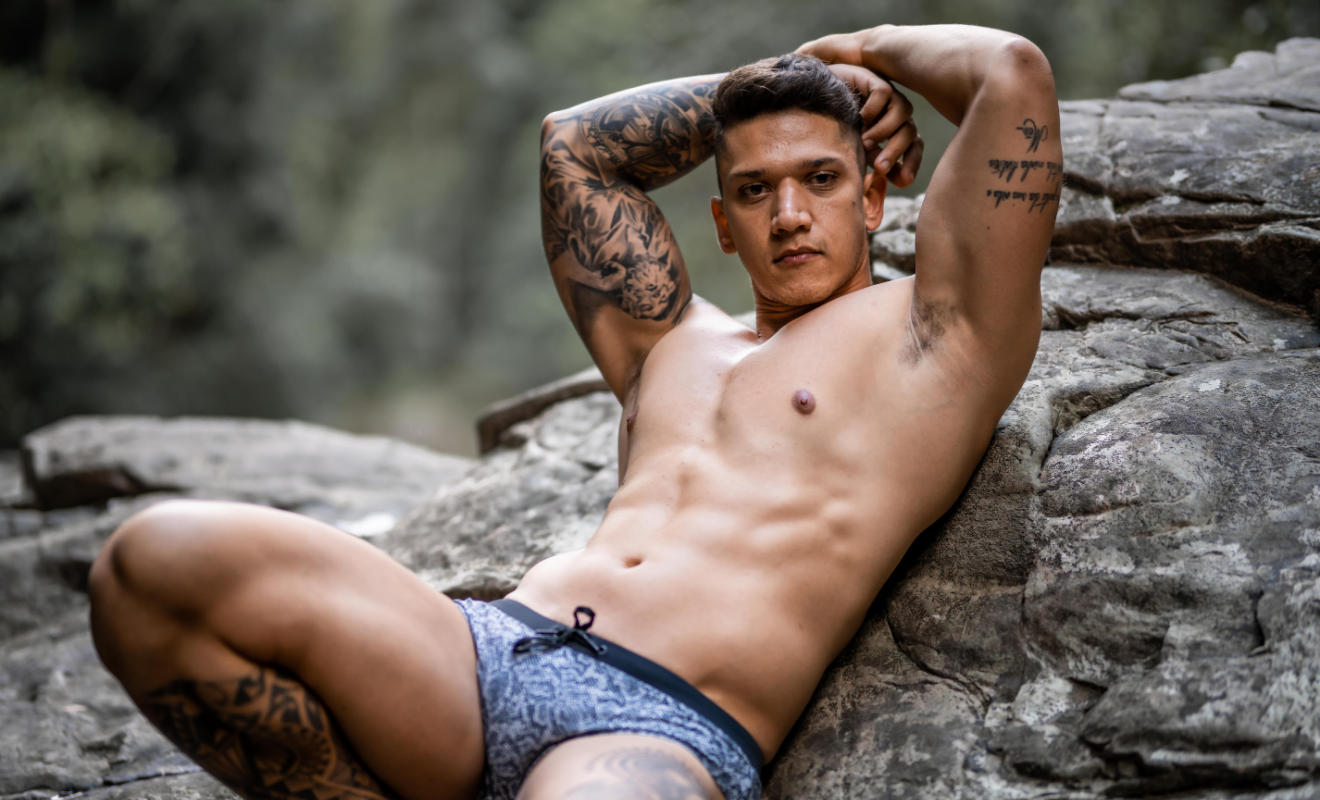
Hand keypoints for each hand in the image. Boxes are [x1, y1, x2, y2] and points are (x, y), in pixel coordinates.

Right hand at [825, 62, 923, 188]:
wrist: (810, 100)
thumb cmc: (833, 128)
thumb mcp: (856, 150)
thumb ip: (874, 163)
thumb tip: (892, 182)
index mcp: (893, 131)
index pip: (913, 145)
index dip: (912, 162)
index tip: (904, 182)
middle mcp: (892, 114)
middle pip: (910, 131)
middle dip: (896, 152)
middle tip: (880, 168)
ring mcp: (884, 97)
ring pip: (904, 111)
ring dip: (886, 131)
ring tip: (865, 142)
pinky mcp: (872, 79)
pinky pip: (885, 93)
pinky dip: (875, 108)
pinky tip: (860, 119)